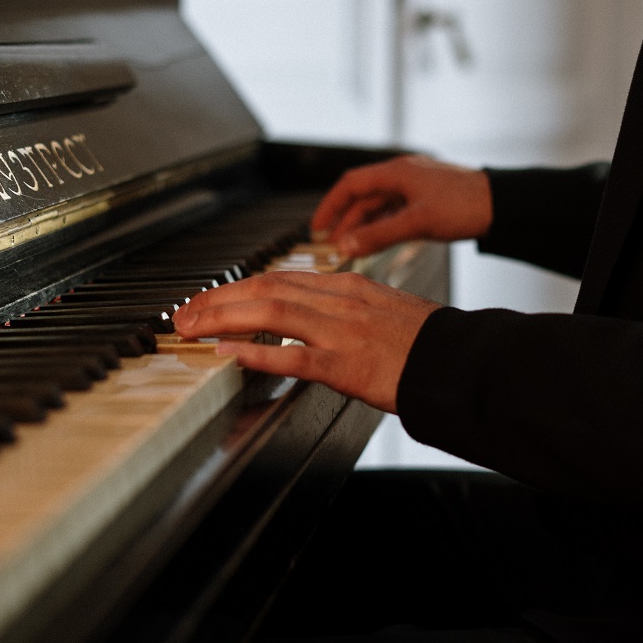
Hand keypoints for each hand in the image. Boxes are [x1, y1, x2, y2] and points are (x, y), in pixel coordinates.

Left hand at [171, 271, 439, 412]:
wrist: (460, 360)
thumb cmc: (423, 342)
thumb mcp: (381, 310)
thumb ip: (342, 309)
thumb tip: (305, 319)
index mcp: (346, 286)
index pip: (278, 278)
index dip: (235, 288)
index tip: (206, 298)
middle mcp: (340, 300)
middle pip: (265, 288)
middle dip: (216, 299)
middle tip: (182, 314)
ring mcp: (343, 330)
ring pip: (272, 313)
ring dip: (224, 319)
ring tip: (192, 329)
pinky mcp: (349, 364)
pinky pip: (295, 355)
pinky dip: (258, 352)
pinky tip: (230, 353)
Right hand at [311, 155, 492, 258]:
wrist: (502, 205)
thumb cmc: (465, 205)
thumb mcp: (417, 223)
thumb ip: (378, 235)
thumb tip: (345, 246)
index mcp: (397, 172)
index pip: (351, 184)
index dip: (330, 205)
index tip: (317, 226)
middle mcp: (403, 176)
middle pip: (363, 197)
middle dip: (345, 221)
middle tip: (331, 244)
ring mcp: (415, 188)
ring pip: (379, 207)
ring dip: (363, 226)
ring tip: (350, 248)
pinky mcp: (426, 202)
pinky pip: (395, 213)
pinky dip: (382, 227)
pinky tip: (375, 242)